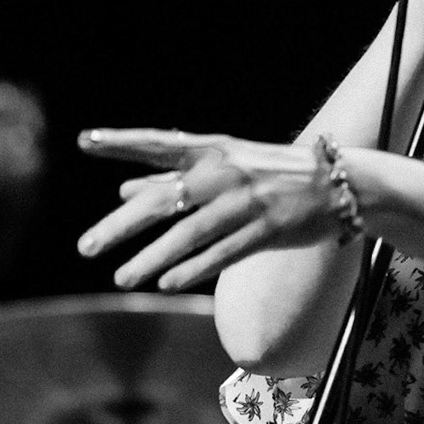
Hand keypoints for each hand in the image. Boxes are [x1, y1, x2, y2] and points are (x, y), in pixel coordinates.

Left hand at [75, 129, 349, 291]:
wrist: (339, 183)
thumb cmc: (271, 174)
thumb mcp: (224, 167)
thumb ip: (173, 179)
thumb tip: (122, 191)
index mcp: (212, 150)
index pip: (159, 143)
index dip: (122, 141)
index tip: (84, 140)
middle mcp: (226, 172)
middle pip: (166, 198)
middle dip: (122, 225)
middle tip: (85, 247)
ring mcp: (247, 202)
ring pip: (191, 232)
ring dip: (152, 258)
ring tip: (121, 277)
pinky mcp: (268, 229)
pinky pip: (224, 252)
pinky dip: (194, 268)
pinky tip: (167, 283)